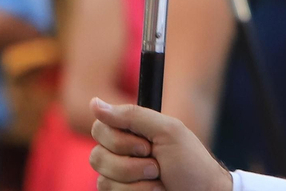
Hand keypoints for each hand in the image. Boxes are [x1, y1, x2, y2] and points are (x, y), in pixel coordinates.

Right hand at [89, 97, 232, 190]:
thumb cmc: (191, 164)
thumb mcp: (167, 131)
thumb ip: (132, 115)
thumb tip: (94, 103)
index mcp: (131, 133)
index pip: (99, 128)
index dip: (119, 139)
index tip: (146, 145)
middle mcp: (120, 155)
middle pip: (97, 156)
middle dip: (131, 164)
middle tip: (157, 165)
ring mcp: (119, 179)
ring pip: (103, 179)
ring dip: (137, 181)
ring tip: (158, 181)